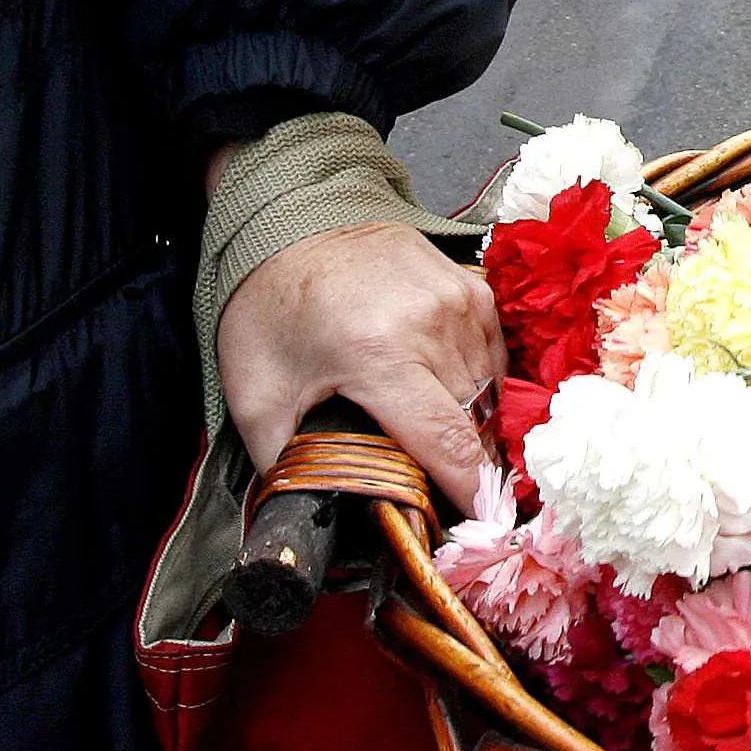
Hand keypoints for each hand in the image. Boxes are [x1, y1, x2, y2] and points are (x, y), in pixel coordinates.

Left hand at [217, 222, 505, 502]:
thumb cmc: (270, 315)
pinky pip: (492, 352)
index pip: (446, 439)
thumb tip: (313, 517)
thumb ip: (288, 464)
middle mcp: (430, 325)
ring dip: (473, 423)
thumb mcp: (258, 398)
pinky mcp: (471, 287)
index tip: (481, 523)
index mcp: (377, 356)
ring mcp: (459, 300)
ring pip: (488, 388)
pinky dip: (477, 383)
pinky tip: (450, 395)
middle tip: (446, 489)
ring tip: (447, 444)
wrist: (289, 226)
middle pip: (471, 419)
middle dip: (466, 462)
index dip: (469, 489)